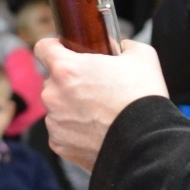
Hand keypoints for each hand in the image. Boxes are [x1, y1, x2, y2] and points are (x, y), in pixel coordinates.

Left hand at [35, 38, 168, 170]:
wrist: (146, 143)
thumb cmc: (143, 97)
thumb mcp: (141, 56)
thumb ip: (123, 45)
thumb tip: (120, 47)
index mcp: (66, 69)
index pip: (43, 48)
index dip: (55, 47)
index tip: (66, 52)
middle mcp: (52, 94)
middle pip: (53, 80)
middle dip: (70, 81)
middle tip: (96, 87)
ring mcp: (54, 121)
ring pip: (58, 106)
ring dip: (72, 106)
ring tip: (100, 113)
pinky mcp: (59, 144)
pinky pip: (62, 130)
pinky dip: (75, 130)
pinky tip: (97, 130)